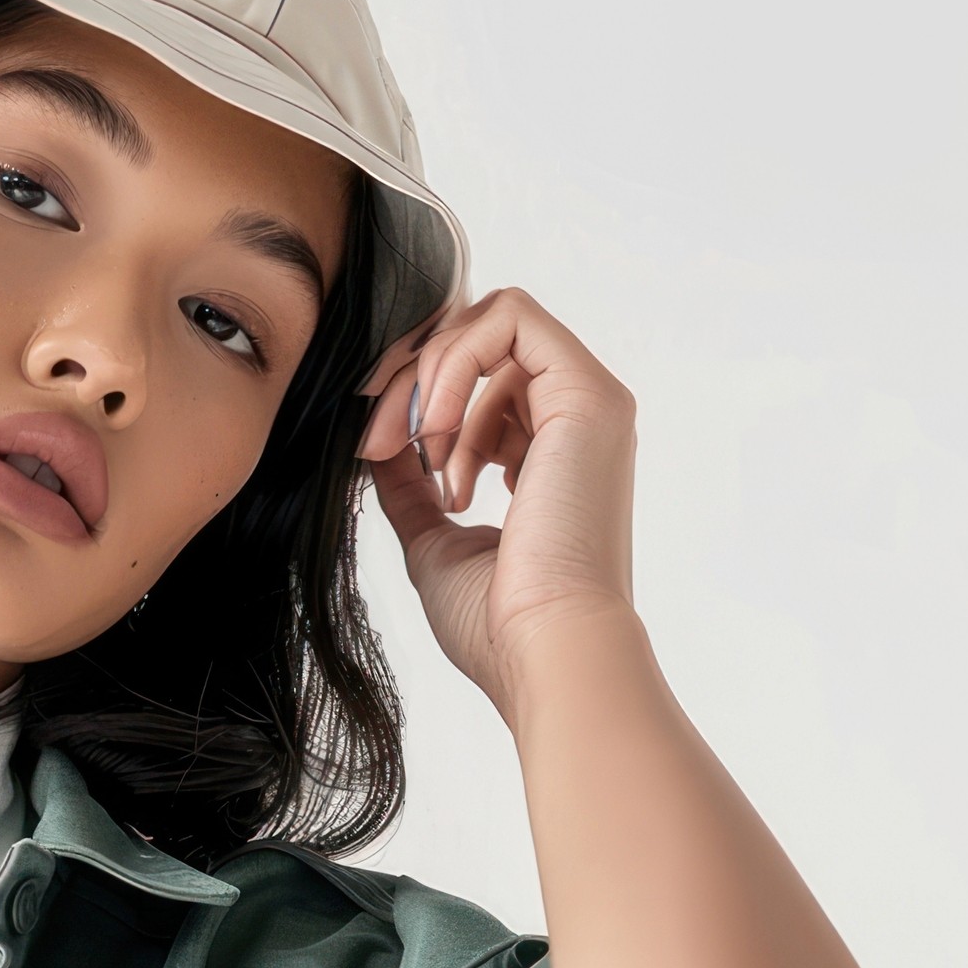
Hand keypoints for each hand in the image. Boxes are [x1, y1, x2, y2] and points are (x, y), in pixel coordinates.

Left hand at [356, 287, 638, 716]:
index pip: (480, 379)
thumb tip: (379, 445)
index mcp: (551, 455)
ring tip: (415, 450)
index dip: (417, 394)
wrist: (542, 649)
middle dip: (413, 378)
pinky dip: (454, 360)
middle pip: (480, 341)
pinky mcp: (588, 393)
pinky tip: (434, 433)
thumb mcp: (434, 540)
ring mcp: (588, 404)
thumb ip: (410, 487)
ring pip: (490, 321)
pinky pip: (510, 318)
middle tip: (379, 439)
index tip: (379, 445)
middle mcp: (575, 422)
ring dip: (428, 376)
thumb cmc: (498, 621)